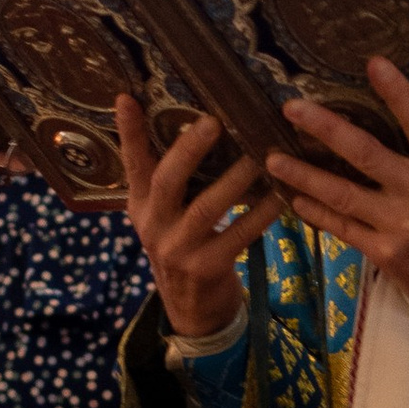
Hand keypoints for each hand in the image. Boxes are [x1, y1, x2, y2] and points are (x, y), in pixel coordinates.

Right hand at [116, 99, 282, 336]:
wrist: (191, 310)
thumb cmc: (184, 247)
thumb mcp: (165, 216)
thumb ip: (172, 181)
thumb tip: (198, 127)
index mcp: (140, 205)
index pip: (132, 164)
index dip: (129, 132)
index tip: (127, 97)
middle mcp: (153, 225)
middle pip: (167, 181)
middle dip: (190, 150)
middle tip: (214, 120)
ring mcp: (178, 249)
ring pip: (207, 207)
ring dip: (236, 179)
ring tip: (261, 154)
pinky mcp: (207, 268)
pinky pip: (239, 235)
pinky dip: (261, 214)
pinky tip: (281, 196)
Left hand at [267, 59, 408, 329]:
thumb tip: (407, 123)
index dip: (395, 92)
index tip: (373, 63)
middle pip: (365, 152)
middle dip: (324, 127)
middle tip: (292, 108)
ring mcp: (402, 225)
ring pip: (342, 192)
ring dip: (303, 174)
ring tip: (273, 159)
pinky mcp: (386, 254)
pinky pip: (342, 226)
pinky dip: (316, 212)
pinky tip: (296, 199)